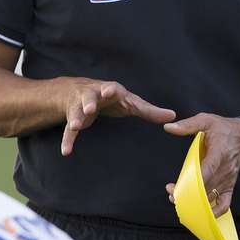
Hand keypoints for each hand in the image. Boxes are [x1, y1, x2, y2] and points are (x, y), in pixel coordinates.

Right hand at [60, 79, 175, 155]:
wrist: (81, 91)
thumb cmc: (113, 98)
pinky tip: (66, 151)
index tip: (109, 93)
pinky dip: (68, 140)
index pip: (112, 88)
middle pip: (90, 96)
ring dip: (76, 117)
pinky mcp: (72, 118)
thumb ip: (149, 110)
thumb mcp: (131, 102)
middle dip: (90, 101)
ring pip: (76, 110)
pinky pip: (68, 130)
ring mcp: (81, 106)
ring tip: (76, 125)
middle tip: (89, 108)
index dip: (110, 90)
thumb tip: (173, 116)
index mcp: (111, 90)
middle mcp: (94, 95)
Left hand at [163, 113, 239, 215]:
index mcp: (218, 153)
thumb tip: (168, 128)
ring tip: (179, 199)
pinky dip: (213, 212)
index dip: (191, 183)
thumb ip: (187, 125)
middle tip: (172, 194)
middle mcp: (225, 169)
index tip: (175, 188)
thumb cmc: (224, 128)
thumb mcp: (206, 120)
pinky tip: (200, 213)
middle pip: (205, 189)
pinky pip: (224, 204)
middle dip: (187, 195)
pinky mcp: (230, 185)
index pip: (206, 172)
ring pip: (211, 198)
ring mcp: (228, 179)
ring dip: (195, 203)